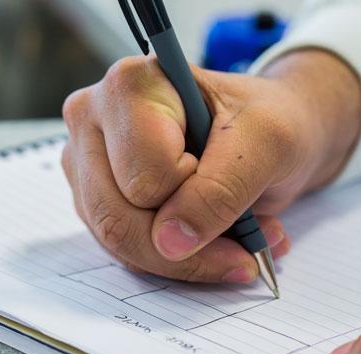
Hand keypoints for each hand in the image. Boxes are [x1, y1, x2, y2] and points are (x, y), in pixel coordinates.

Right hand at [61, 50, 360, 282]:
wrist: (272, 130)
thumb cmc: (269, 121)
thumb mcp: (268, 143)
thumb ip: (221, 190)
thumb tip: (169, 243)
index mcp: (129, 84)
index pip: (145, 179)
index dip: (197, 193)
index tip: (234, 173)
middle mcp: (93, 119)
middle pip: (118, 218)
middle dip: (191, 248)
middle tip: (249, 249)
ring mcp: (87, 162)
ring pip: (118, 243)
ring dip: (189, 259)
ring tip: (242, 243)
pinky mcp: (96, 198)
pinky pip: (125, 253)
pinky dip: (177, 261)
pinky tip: (216, 242)